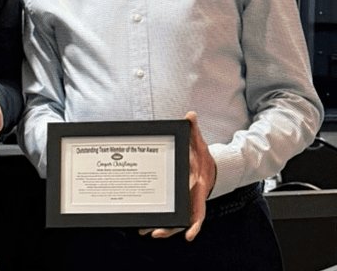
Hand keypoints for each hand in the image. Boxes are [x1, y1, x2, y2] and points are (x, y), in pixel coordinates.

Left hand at [141, 111, 215, 240]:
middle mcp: (191, 199)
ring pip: (174, 220)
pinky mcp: (176, 202)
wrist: (205, 166)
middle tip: (155, 233)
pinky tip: (145, 225)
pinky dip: (159, 220)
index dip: (195, 223)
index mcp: (199, 188)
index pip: (199, 210)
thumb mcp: (199, 144)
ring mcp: (184, 202)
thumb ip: (194, 132)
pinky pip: (168, 214)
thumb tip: (190, 115)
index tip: (190, 234)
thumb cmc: (201, 157)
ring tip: (145, 231)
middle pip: (183, 220)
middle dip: (170, 229)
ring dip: (162, 228)